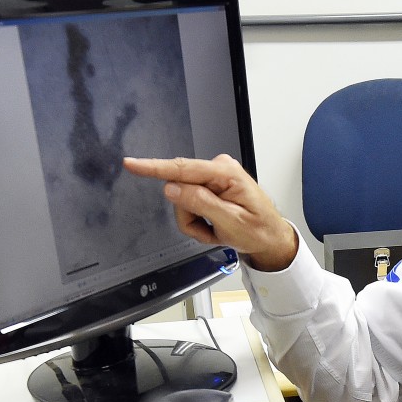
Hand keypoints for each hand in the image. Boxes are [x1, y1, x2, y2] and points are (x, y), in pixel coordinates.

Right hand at [123, 154, 298, 271]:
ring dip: (194, 222)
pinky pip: (188, 205)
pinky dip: (198, 222)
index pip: (183, 169)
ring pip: (181, 202)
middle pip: (179, 190)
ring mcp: (213, 178)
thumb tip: (172, 188)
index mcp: (225, 173)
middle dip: (190, 217)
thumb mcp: (231, 222)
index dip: (154, 167)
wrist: (269, 237)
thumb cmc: (258, 229)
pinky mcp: (209, 186)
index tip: (131, 163)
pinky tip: (214, 226)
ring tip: (215, 230)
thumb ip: (201, 203)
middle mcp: (218, 169)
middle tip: (211, 230)